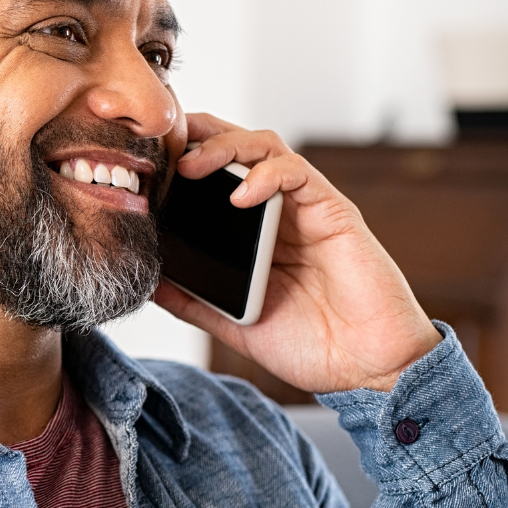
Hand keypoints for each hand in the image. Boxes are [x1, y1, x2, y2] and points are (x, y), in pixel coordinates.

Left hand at [150, 114, 441, 393]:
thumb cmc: (310, 344)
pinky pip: (298, 174)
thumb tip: (146, 282)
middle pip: (234, 147)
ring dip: (224, 146)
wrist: (367, 370)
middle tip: (161, 150)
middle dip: (196, 137)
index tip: (141, 165)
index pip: (212, 175)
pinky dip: (267, 174)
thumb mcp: (232, 323)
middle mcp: (276, 210)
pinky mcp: (333, 211)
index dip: (178, 160)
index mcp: (250, 231)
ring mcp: (304, 207)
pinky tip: (242, 194)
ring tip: (192, 166)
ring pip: (264, 146)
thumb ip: (193, 300)